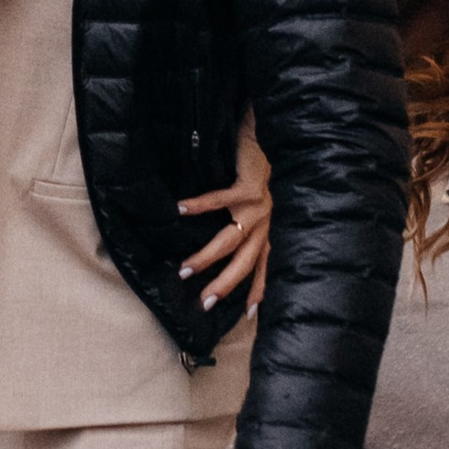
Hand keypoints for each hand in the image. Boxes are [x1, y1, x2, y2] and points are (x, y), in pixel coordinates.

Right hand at [177, 120, 271, 308]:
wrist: (267, 133)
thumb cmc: (256, 168)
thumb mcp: (258, 202)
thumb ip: (246, 222)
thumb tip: (222, 243)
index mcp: (268, 228)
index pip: (264, 265)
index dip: (258, 290)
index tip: (248, 315)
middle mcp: (267, 221)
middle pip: (245, 261)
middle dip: (224, 283)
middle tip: (203, 301)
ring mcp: (260, 205)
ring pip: (231, 238)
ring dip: (206, 256)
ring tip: (185, 269)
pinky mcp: (250, 185)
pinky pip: (220, 199)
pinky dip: (199, 206)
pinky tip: (180, 210)